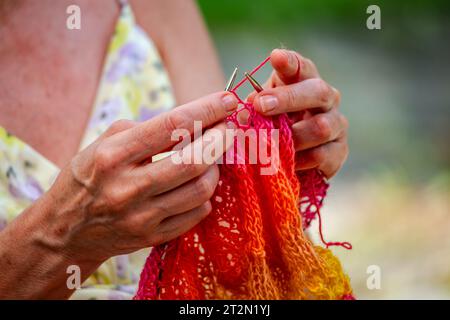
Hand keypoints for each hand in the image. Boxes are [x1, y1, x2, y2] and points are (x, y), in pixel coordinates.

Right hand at [35, 92, 238, 260]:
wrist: (65, 230)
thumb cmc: (88, 177)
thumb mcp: (103, 143)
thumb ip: (145, 130)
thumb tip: (194, 120)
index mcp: (112, 156)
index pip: (173, 126)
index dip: (207, 110)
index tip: (227, 100)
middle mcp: (127, 188)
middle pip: (194, 160)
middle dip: (221, 139)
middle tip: (227, 128)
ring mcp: (142, 217)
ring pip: (201, 189)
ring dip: (216, 167)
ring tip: (211, 157)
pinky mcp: (153, 237)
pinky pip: (197, 213)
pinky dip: (205, 194)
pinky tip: (197, 183)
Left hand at [249, 49, 347, 178]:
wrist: (288, 161)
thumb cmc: (272, 128)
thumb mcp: (259, 113)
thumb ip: (253, 109)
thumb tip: (246, 109)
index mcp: (305, 82)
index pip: (301, 66)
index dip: (290, 61)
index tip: (275, 57)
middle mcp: (327, 99)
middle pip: (318, 91)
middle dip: (288, 98)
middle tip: (261, 105)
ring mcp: (336, 124)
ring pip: (321, 127)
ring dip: (293, 137)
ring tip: (272, 145)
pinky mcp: (339, 152)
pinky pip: (322, 155)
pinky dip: (301, 160)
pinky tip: (288, 164)